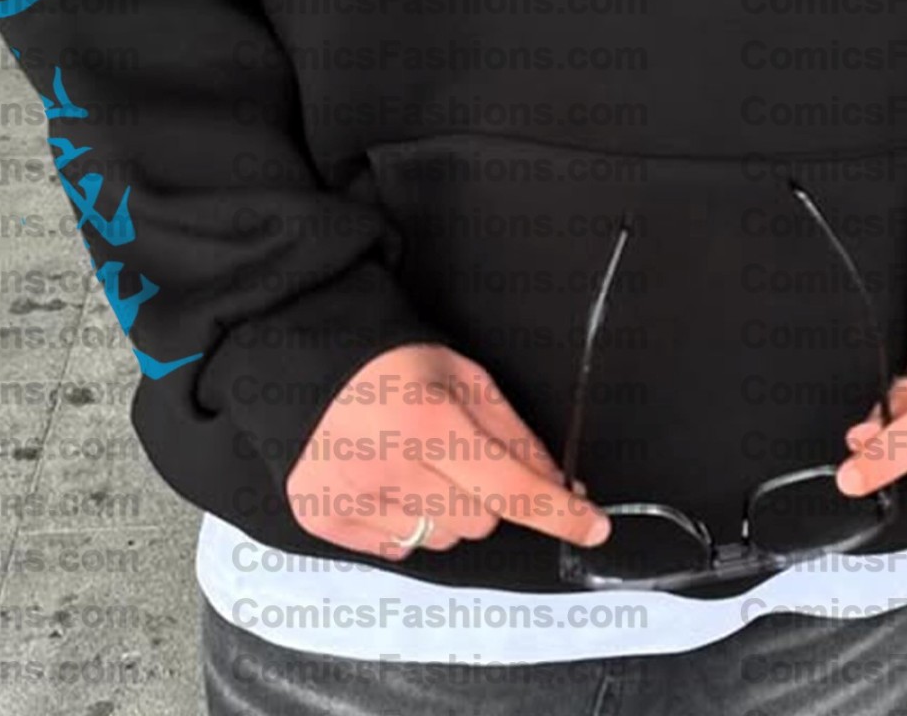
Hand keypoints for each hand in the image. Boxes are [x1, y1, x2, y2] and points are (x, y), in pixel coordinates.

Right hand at [284, 341, 611, 560]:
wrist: (313, 358)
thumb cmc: (395, 362)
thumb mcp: (467, 379)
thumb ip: (515, 436)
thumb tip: (560, 485)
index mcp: (432, 423)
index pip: (511, 488)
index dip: (558, 512)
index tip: (592, 528)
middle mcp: (392, 467)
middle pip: (479, 522)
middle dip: (483, 495)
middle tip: (453, 454)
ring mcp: (354, 497)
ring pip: (439, 540)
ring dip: (441, 512)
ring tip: (412, 462)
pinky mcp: (324, 517)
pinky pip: (394, 548)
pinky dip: (400, 522)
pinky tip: (384, 479)